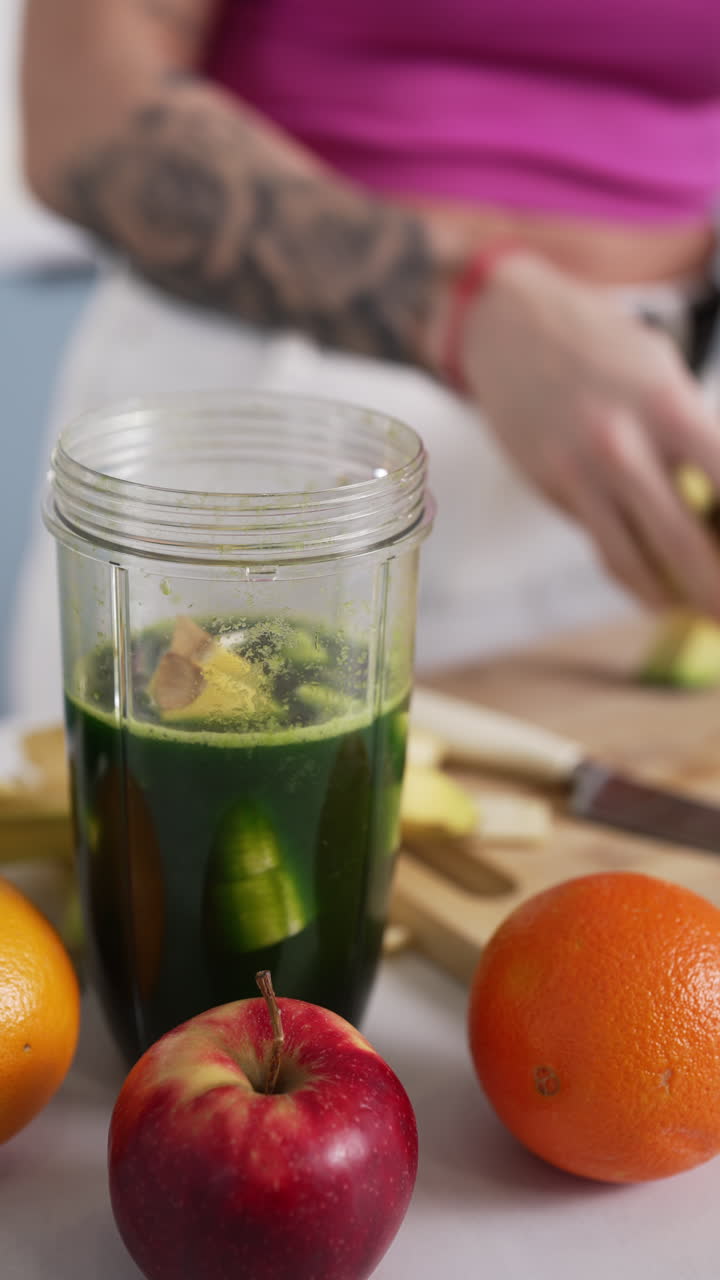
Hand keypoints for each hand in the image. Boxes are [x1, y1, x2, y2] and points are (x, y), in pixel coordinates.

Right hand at [456, 252, 719, 615]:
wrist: (509, 326)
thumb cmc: (601, 346)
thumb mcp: (662, 371)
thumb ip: (695, 433)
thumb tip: (719, 506)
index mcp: (669, 406)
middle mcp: (623, 444)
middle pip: (687, 541)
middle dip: (719, 591)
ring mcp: (582, 472)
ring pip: (638, 559)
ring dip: (678, 598)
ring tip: (705, 614)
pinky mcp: (554, 489)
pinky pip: (604, 546)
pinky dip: (637, 579)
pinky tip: (660, 594)